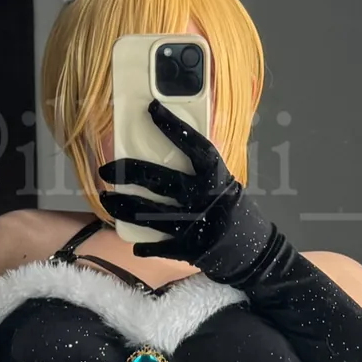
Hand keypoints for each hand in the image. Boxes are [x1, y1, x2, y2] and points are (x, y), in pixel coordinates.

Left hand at [98, 102, 276, 282]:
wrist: (254, 252)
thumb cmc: (235, 211)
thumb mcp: (225, 184)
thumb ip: (201, 172)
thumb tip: (171, 151)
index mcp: (216, 176)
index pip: (192, 144)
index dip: (172, 126)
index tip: (152, 109)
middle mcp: (203, 196)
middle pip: (158, 179)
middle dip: (127, 173)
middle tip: (107, 170)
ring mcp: (195, 223)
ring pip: (149, 213)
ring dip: (123, 207)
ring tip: (107, 200)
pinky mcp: (190, 248)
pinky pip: (159, 246)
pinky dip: (144, 246)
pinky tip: (134, 244)